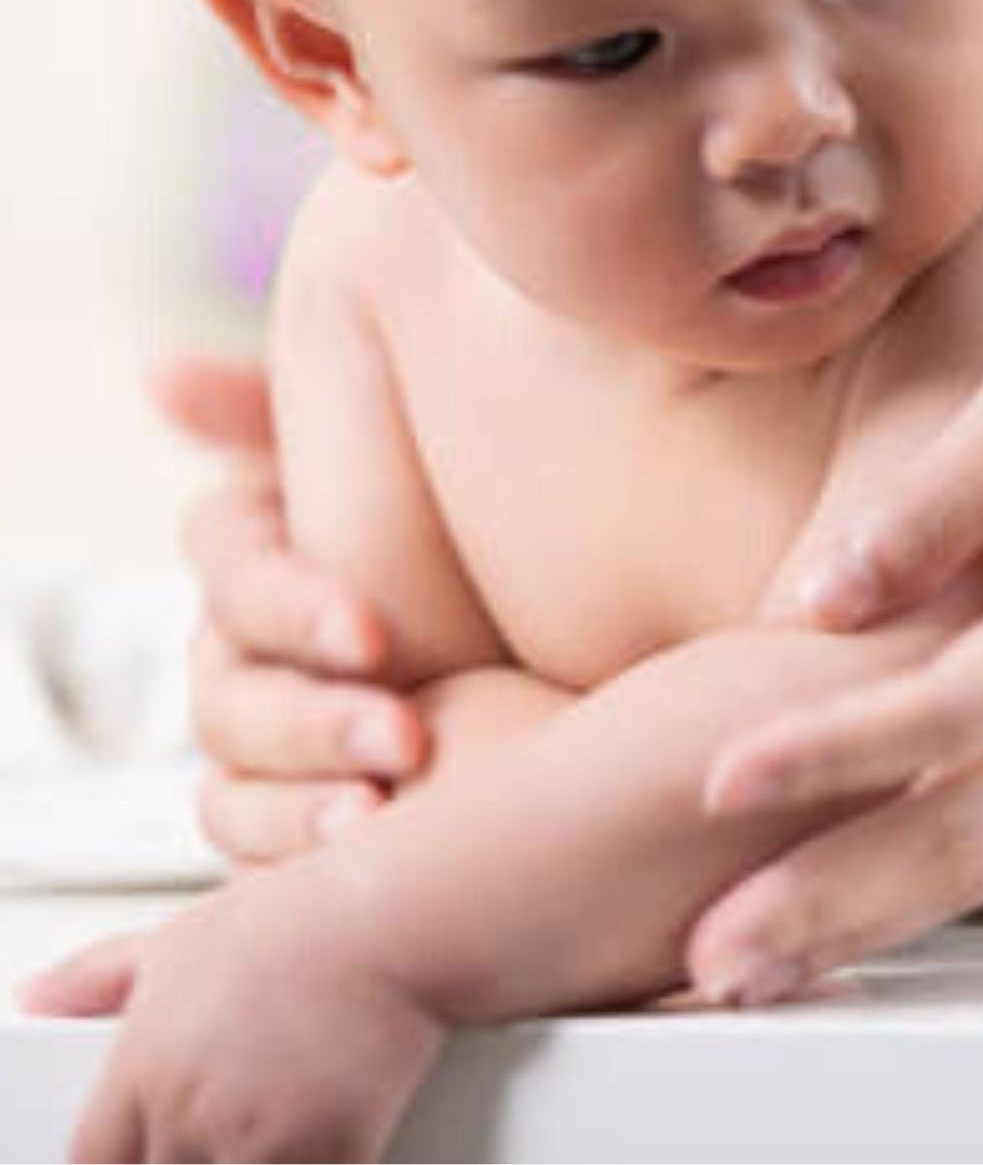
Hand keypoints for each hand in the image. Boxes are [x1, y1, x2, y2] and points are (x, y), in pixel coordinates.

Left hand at [17, 865, 447, 1161]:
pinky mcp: (326, 1157)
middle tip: (233, 1122)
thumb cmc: (305, 920)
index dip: (124, 1160)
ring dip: (253, 1160)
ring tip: (278, 1120)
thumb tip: (38, 996)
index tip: (154, 1149)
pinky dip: (312, 1162)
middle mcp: (189, 1114)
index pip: (96, 1163)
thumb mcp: (184, 934)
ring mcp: (256, 1143)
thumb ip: (100, 977)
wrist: (397, 918)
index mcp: (144, 1069)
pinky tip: (324, 1134)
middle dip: (192, 1157)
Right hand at [154, 352, 430, 862]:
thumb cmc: (477, 519)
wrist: (572, 637)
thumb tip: (157, 374)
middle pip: (230, 692)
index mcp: (268, 552)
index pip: (232, 568)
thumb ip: (280, 408)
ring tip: (378, 812)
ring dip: (297, 804)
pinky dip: (294, 863)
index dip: (290, 603)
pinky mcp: (313, 816)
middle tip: (405, 735)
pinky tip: (362, 856)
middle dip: (311, 718)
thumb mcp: (407, 442)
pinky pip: (261, 858)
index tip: (375, 634)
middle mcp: (256, 649)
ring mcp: (279, 742)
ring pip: (237, 784)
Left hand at [683, 290, 982, 1002]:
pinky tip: (844, 915)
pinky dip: (925, 893)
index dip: (829, 751)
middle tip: (713, 962)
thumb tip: (824, 596)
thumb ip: (948, 489)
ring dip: (867, 921)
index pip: (952, 709)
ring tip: (750, 973)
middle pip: (968, 833)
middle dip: (832, 899)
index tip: (717, 781)